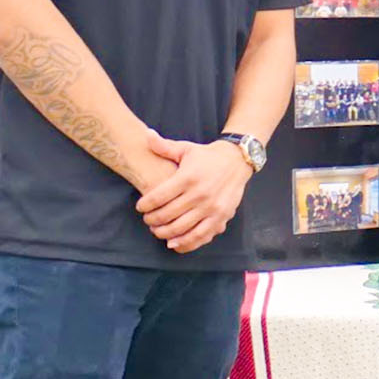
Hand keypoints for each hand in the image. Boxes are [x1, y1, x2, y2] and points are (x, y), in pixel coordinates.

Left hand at [135, 131, 252, 252]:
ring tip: (158, 230)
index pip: (158, 197)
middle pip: (167, 215)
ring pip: (181, 229)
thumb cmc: (207, 156)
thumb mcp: (186, 149)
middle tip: (148, 219)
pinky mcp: (221, 217)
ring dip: (165, 233)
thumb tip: (146, 135)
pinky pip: (200, 236)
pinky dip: (185, 243)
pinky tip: (174, 243)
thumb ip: (164, 146)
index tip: (140, 207)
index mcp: (188, 177)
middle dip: (152, 220)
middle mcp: (199, 194)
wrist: (237, 161)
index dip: (145, 205)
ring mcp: (211, 208)